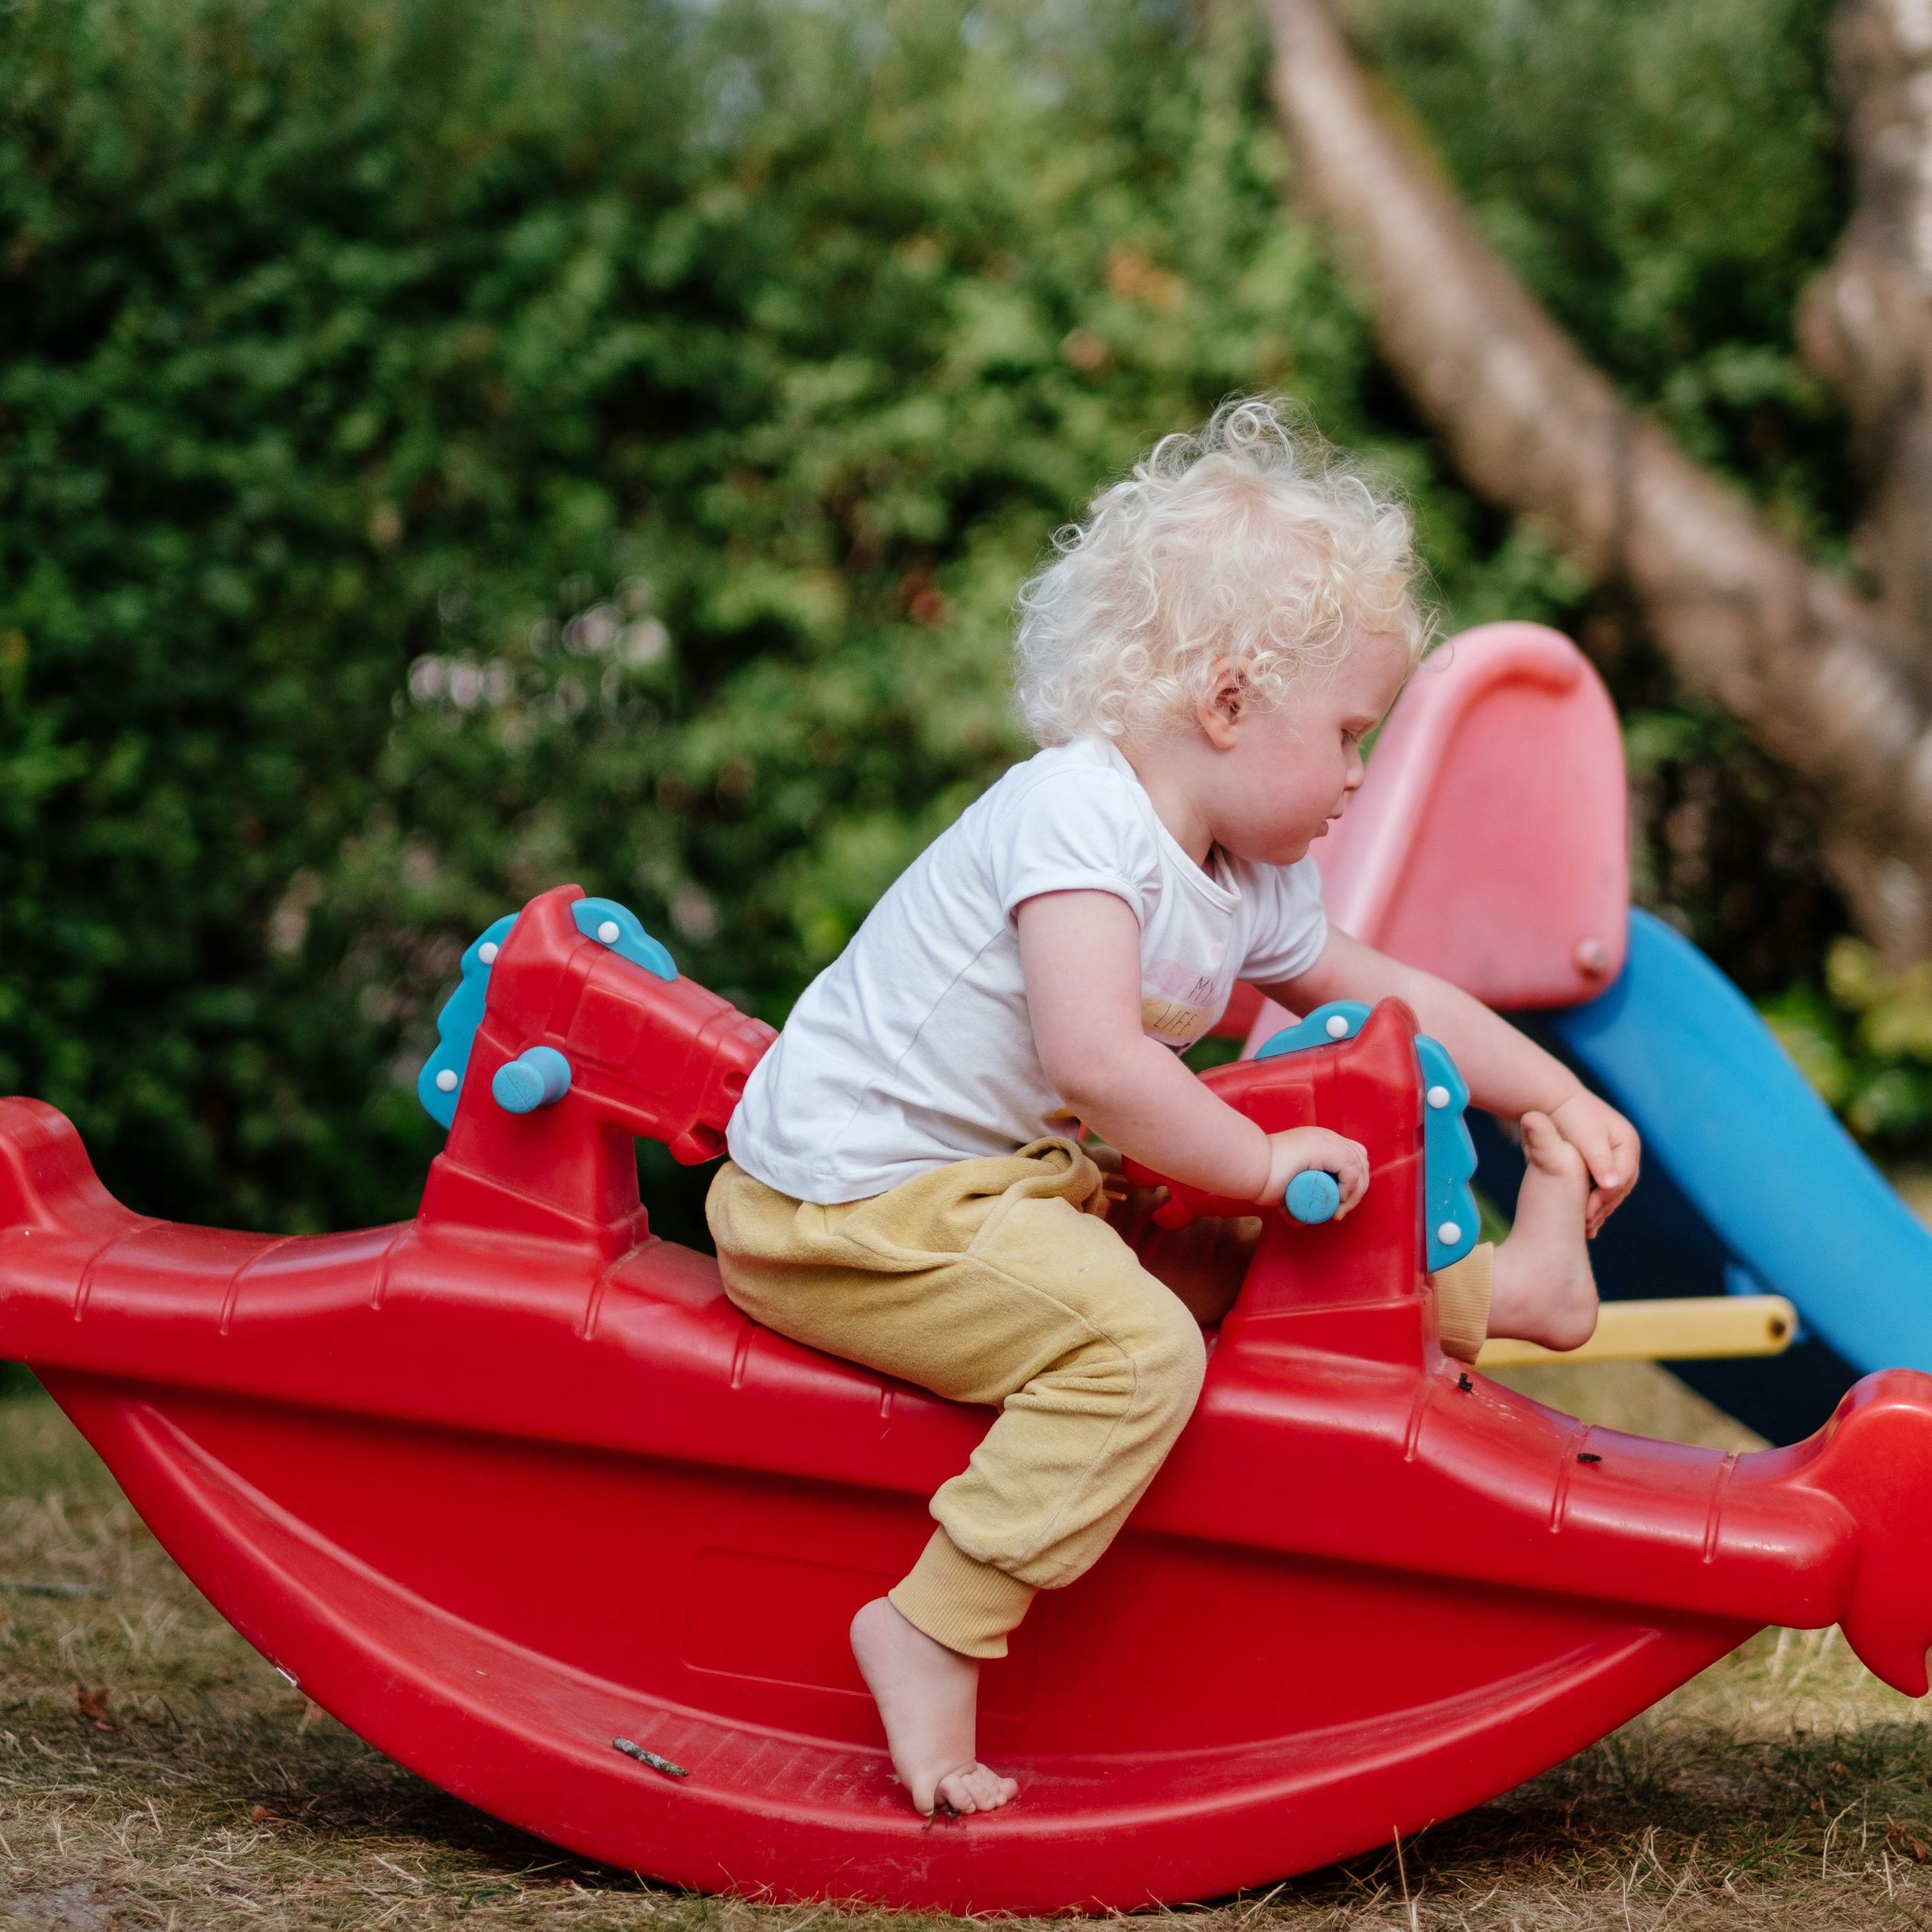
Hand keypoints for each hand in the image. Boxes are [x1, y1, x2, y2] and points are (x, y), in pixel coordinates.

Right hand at [1256, 1127, 1369, 1216]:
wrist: (1248, 1167)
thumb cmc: (1259, 1178)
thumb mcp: (1283, 1191)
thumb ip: (1290, 1204)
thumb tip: (1299, 1219)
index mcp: (1319, 1142)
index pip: (1352, 1156)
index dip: (1354, 1182)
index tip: (1339, 1205)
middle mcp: (1325, 1137)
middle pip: (1360, 1160)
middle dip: (1357, 1189)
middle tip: (1340, 1211)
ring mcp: (1324, 1140)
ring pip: (1359, 1165)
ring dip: (1355, 1191)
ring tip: (1338, 1208)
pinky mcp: (1323, 1147)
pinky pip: (1350, 1168)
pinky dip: (1350, 1186)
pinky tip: (1337, 1199)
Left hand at [1545, 1090, 1639, 1235]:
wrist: (1551, 1102)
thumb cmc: (1568, 1118)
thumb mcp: (1585, 1139)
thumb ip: (1599, 1161)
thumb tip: (1613, 1186)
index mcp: (1628, 1142)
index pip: (1622, 1178)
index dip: (1605, 1197)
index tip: (1586, 1213)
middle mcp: (1626, 1150)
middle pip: (1620, 1187)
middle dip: (1604, 1207)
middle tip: (1586, 1226)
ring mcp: (1615, 1156)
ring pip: (1612, 1190)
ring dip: (1600, 1208)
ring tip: (1585, 1227)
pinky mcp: (1601, 1162)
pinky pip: (1601, 1186)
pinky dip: (1593, 1200)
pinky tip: (1582, 1216)